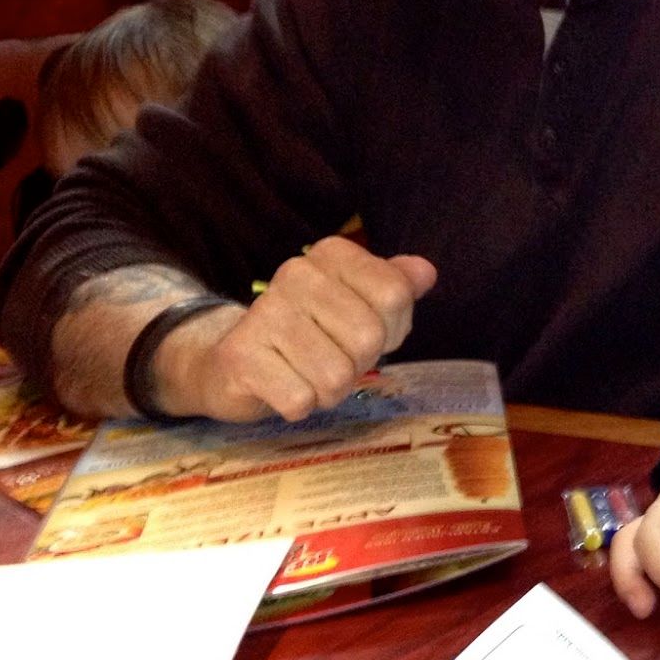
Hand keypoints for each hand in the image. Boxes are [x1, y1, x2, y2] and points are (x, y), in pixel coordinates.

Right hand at [154, 236, 436, 420]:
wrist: (234, 364)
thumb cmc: (311, 334)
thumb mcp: (360, 305)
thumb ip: (395, 286)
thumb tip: (425, 273)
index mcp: (331, 254)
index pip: (395, 294)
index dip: (393, 327)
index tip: (369, 332)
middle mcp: (297, 273)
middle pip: (369, 337)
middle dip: (360, 363)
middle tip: (335, 359)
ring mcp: (265, 312)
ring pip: (337, 375)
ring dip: (330, 390)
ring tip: (308, 375)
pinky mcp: (241, 356)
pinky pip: (301, 399)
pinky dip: (300, 406)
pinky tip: (283, 387)